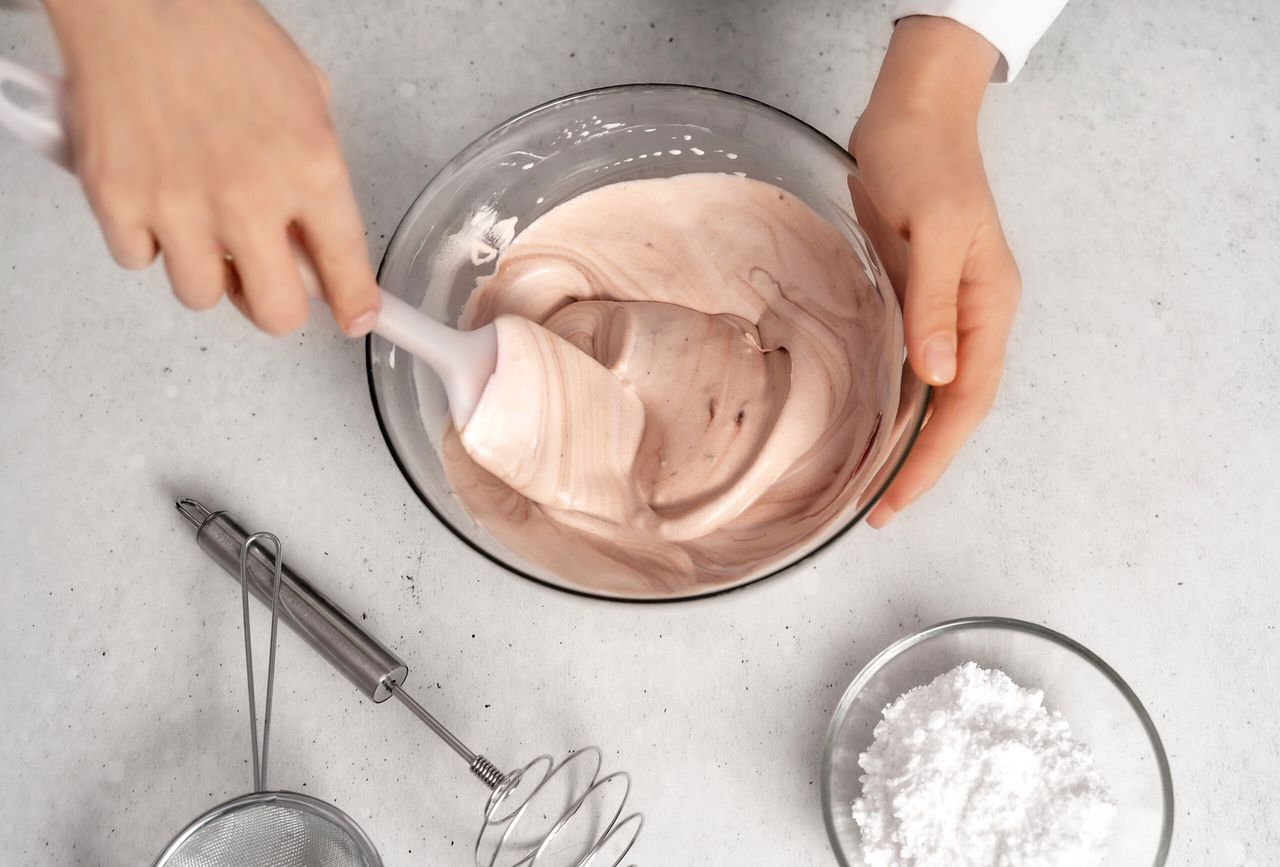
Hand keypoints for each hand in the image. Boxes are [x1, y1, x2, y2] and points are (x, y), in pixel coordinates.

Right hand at [43, 0, 378, 335]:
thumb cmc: (218, 35)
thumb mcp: (304, 99)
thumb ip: (315, 174)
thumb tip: (316, 234)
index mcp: (310, 169)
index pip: (345, 270)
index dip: (355, 306)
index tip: (355, 318)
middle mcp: (250, 197)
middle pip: (276, 313)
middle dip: (274, 305)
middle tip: (266, 281)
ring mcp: (180, 205)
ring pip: (201, 295)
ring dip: (206, 271)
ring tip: (202, 225)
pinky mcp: (118, 201)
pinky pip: (138, 259)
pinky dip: (146, 240)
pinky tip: (155, 197)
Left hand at [851, 16, 1021, 527]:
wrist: (912, 115)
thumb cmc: (925, 164)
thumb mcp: (935, 232)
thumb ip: (935, 305)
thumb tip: (938, 376)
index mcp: (990, 309)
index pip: (965, 404)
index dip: (933, 457)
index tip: (896, 499)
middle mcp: (974, 319)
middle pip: (953, 409)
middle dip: (920, 463)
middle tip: (877, 511)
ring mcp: (946, 310)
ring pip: (932, 392)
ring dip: (906, 438)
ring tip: (870, 483)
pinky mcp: (915, 297)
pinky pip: (910, 364)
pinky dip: (894, 400)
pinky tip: (869, 421)